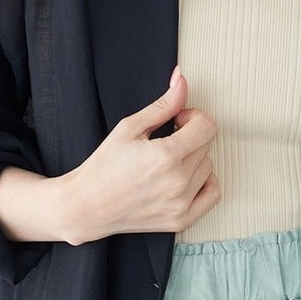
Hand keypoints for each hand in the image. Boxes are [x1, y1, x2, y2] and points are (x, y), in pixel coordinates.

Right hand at [69, 64, 220, 241]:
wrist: (88, 206)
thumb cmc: (104, 166)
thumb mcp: (130, 127)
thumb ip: (163, 105)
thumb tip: (182, 79)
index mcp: (166, 156)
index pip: (207, 126)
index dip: (194, 117)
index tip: (178, 121)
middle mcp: (177, 182)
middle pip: (206, 145)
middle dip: (190, 137)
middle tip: (166, 141)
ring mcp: (180, 203)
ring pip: (208, 167)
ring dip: (194, 160)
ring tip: (168, 162)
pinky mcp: (181, 220)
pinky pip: (213, 194)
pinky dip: (205, 183)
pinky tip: (185, 178)